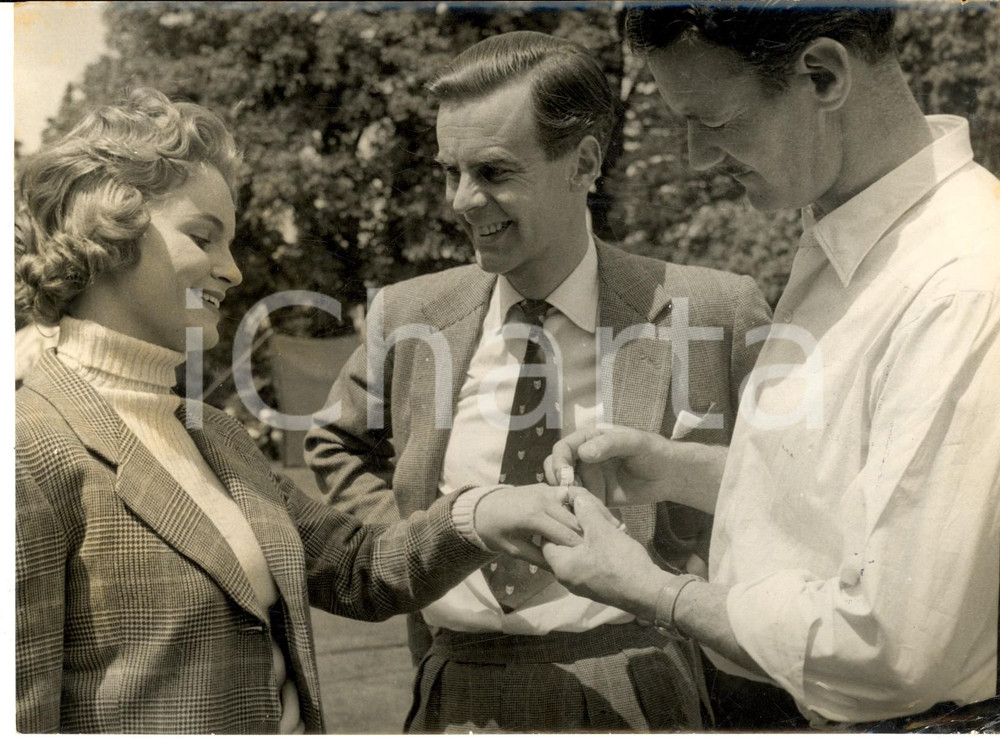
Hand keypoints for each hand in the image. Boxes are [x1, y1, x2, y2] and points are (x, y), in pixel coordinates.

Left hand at [475, 484, 597, 567]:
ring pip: (576, 505)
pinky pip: (569, 496)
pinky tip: (586, 520)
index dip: (579, 549)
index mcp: (533, 517)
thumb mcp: (515, 550)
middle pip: (574, 520)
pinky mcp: (547, 486)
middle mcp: (543, 500)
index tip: (590, 559)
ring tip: (594, 535)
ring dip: (585, 520)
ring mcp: (546, 490)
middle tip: (596, 550)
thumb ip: (540, 559)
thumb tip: (563, 570)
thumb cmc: (496, 532)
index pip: (566, 535)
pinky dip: (578, 507)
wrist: (482, 507)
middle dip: (586, 536)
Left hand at [541, 494, 662, 617]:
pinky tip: (607, 539)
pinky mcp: (595, 586)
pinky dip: (593, 549)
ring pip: (576, 553)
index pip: (546, 538)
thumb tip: (574, 496)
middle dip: (574, 528)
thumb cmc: (620, 561)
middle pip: (562, 545)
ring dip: (587, 538)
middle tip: (587, 515)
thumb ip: (586, 511)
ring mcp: (581, 584)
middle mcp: (566, 578)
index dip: (556, 520)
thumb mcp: (602, 531)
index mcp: (561, 566)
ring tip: (602, 524)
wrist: (647, 592)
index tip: (569, 508)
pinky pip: (587, 563)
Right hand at [544, 426, 674, 505]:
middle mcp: (584, 458)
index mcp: (588, 439)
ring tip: (577, 507)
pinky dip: (578, 509)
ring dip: (566, 497)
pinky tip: (585, 516)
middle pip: (556, 468)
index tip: (563, 477)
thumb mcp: (634, 442)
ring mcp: (589, 478)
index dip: (558, 462)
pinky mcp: (596, 496)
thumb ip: (610, 444)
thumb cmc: (653, 451)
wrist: (669, 475)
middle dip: (557, 482)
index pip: (563, 448)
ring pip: (565, 488)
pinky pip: (580, 502)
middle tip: (567, 495)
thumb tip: (584, 453)